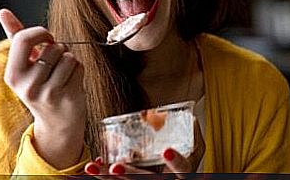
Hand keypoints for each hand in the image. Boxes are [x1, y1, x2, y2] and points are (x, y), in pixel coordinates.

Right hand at [0, 8, 85, 168]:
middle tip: (56, 63)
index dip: (41, 33)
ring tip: (63, 74)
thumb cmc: (41, 86)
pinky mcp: (66, 97)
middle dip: (59, 48)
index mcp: (12, 74)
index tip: (47, 39)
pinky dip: (79, 70)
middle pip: (52, 47)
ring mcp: (46, 93)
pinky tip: (71, 82)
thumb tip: (3, 12)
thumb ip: (15, 36)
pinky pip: (78, 67)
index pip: (24, 39)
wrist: (57, 123)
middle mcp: (26, 85)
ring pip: (68, 56)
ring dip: (70, 60)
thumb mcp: (24, 64)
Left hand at [84, 119, 204, 177]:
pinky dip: (105, 175)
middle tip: (116, 167)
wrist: (176, 175)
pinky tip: (95, 166)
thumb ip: (192, 133)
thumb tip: (191, 116)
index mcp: (184, 173)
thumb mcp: (195, 148)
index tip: (166, 151)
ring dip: (109, 177)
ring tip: (94, 167)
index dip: (176, 162)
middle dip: (131, 174)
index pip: (183, 170)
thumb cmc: (186, 160)